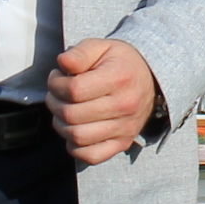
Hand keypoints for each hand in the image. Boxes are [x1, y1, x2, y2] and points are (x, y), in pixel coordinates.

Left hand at [49, 37, 160, 164]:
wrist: (150, 79)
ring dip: (60, 124)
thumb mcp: (101, 47)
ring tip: (63, 110)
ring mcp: (125, 128)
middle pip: (72, 115)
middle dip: (54, 103)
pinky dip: (75, 147)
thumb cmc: (119, 62)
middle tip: (56, 94)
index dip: (56, 83)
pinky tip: (75, 129)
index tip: (57, 77)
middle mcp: (125, 105)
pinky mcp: (123, 143)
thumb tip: (62, 63)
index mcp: (119, 78)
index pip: (74, 90)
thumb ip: (80, 53)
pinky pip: (90, 156)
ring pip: (77, 137)